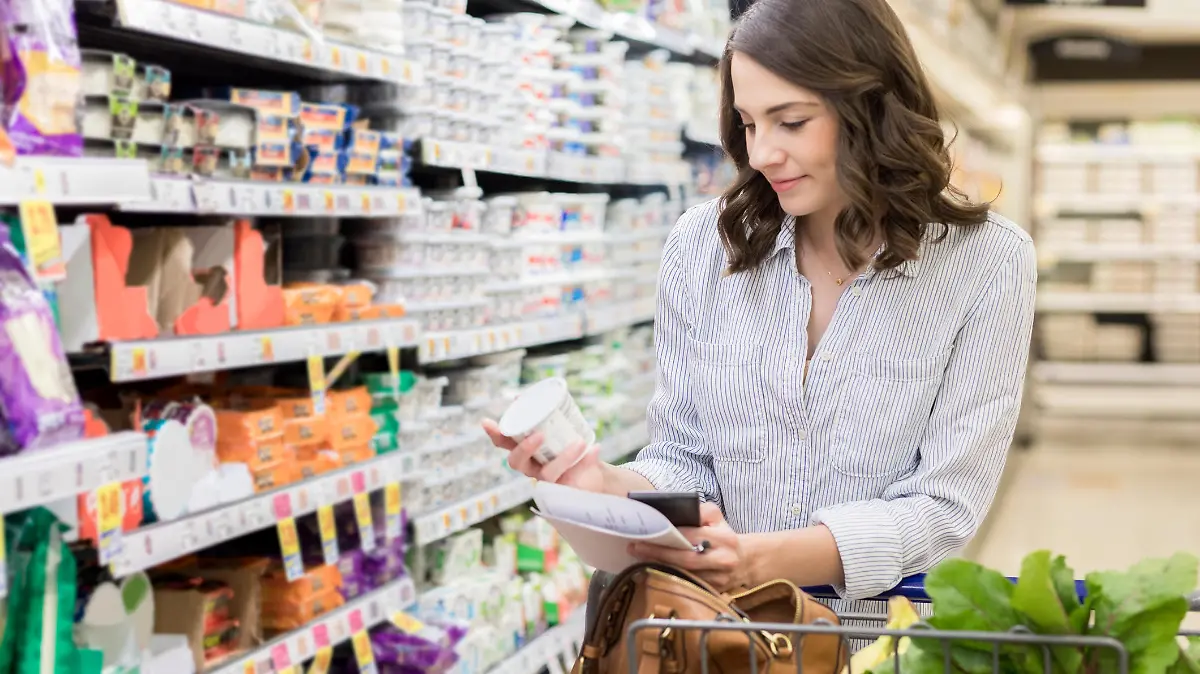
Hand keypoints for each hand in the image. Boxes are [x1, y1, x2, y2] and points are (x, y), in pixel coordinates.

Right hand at [481, 419, 606, 492]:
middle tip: (539, 435)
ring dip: (564, 456)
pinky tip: (596, 448)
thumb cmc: (569, 449)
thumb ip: (545, 415)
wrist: (593, 474)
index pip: (504, 443)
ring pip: (547, 473)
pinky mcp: (566, 490)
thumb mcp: (558, 430)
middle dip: (525, 448)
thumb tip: (522, 396)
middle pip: (517, 462)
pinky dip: (587, 460)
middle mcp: (531, 468)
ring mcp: (548, 481)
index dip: (495, 434)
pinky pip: (576, 478)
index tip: (486, 422)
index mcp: (525, 452)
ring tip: (579, 442)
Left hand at [628, 503, 748, 591]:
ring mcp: (719, 580)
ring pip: (684, 575)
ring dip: (659, 567)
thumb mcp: (717, 518)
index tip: (645, 534)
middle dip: (658, 553)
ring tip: (639, 558)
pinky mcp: (713, 592)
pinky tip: (653, 570)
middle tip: (635, 547)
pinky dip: (669, 578)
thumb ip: (701, 511)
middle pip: (685, 559)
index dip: (667, 536)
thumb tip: (675, 511)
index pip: (691, 536)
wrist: (744, 561)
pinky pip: (687, 585)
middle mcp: (724, 560)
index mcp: (725, 538)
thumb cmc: (723, 536)